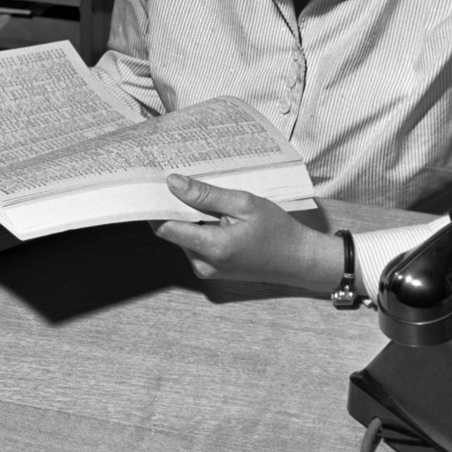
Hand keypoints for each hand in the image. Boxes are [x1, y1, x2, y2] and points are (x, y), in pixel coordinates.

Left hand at [155, 173, 343, 291]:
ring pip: (182, 237)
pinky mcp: (210, 271)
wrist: (298, 260)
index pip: (165, 227)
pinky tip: (213, 214)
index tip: (153, 184)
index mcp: (212, 247)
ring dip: (187, 217)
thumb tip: (173, 183)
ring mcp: (205, 271)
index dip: (155, 205)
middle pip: (172, 231)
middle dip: (173, 207)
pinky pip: (193, 245)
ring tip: (203, 196)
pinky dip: (197, 228)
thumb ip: (206, 195)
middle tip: (179, 180)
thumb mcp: (244, 204)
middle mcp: (203, 264)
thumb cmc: (277, 231)